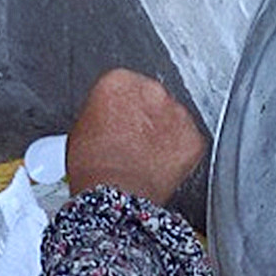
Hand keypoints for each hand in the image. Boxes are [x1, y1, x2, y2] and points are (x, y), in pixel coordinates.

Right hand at [63, 70, 205, 208]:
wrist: (114, 195)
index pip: (125, 87)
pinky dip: (179, 155)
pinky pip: (189, 142)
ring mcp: (177, 112)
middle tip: (134, 143)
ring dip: (165, 135)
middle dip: (147, 119)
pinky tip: (161, 167)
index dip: (122, 110)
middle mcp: (151, 90)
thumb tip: (108, 119)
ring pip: (173, 120)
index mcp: (118, 81)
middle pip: (152, 100)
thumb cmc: (93, 167)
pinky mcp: (194, 137)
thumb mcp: (82, 128)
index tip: (119, 123)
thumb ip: (101, 112)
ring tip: (146, 158)